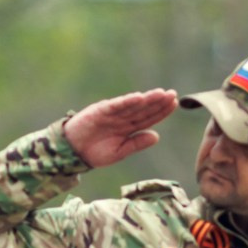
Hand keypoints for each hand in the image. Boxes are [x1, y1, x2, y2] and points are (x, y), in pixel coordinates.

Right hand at [64, 90, 178, 168]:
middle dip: (158, 102)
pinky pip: (116, 105)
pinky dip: (127, 101)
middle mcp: (122, 118)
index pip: (148, 117)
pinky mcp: (101, 110)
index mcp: (128, 128)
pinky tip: (139, 98)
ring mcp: (112, 113)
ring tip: (160, 94)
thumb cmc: (95, 153)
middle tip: (172, 94)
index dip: (161, 111)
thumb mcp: (119, 152)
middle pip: (143, 109)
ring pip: (133, 105)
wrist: (73, 153)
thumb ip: (137, 143)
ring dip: (146, 99)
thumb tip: (157, 136)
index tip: (174, 104)